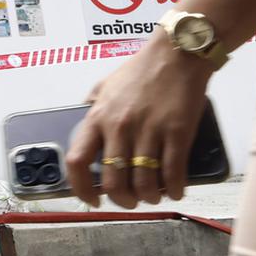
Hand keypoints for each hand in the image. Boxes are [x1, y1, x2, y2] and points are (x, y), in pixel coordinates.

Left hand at [66, 34, 212, 207]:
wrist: (176, 55)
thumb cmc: (140, 70)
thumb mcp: (103, 86)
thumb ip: (91, 109)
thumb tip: (83, 133)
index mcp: (98, 118)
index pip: (77, 162)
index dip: (82, 188)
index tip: (92, 199)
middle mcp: (120, 128)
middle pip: (114, 182)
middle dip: (123, 200)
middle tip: (131, 201)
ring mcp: (149, 132)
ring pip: (144, 183)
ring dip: (149, 198)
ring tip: (153, 196)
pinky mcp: (178, 134)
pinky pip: (173, 174)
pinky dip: (174, 189)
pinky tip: (175, 190)